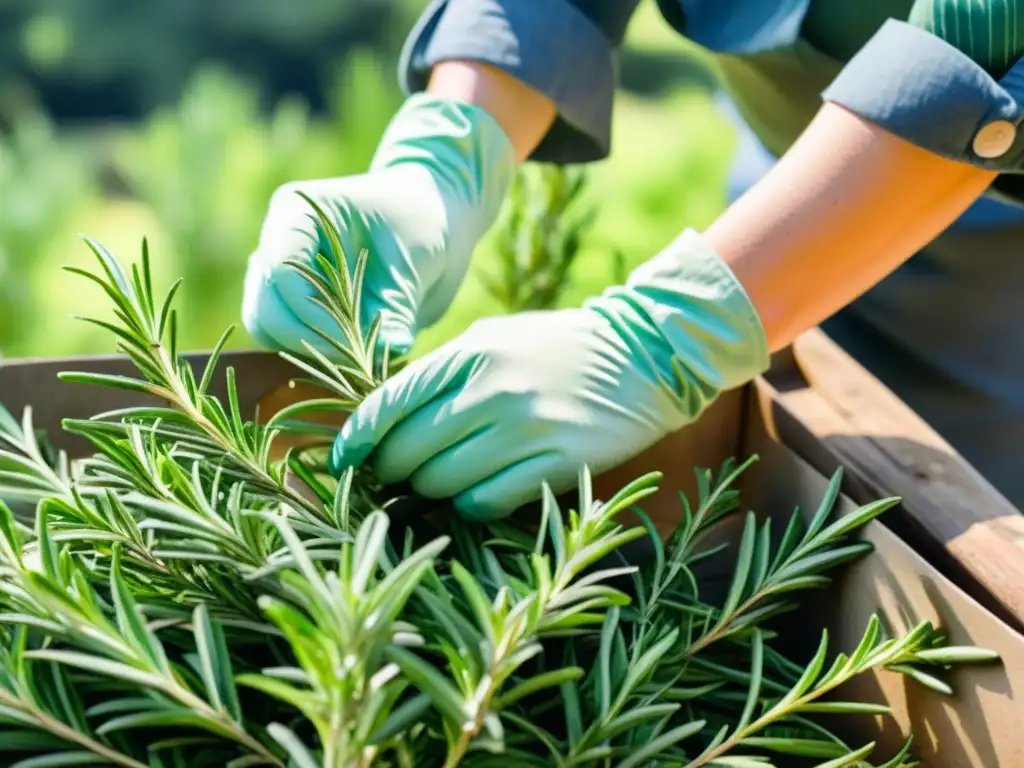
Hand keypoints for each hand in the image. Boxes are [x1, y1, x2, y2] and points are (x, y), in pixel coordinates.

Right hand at [243, 94, 514, 360]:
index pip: (281, 269)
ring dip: (306, 350)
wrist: (426, 224)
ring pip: (265, 326)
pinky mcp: (288, 302)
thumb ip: (397, 310)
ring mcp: (276, 273)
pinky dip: (309, 353)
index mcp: (298, 212)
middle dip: (306, 338)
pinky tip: (350, 354)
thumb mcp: (414, 262)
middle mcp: (276, 241)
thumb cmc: (419, 225)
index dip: (311, 312)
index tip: (352, 339)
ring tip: (356, 357)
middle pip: (264, 305)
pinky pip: (280, 338)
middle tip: (356, 358)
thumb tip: (392, 349)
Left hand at [330, 230, 770, 520]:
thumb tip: (385, 418)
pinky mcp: (558, 464)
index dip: (356, 441)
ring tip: (445, 480)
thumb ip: (443, 372)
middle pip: (407, 453)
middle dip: (392, 472)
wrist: (646, 354)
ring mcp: (526, 429)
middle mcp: (491, 390)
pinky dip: (472, 504)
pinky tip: (483, 490)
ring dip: (433, 491)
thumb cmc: (559, 347)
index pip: (388, 405)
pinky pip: (485, 503)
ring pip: (442, 485)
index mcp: (470, 354)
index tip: (343, 461)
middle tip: (399, 475)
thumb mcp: (495, 338)